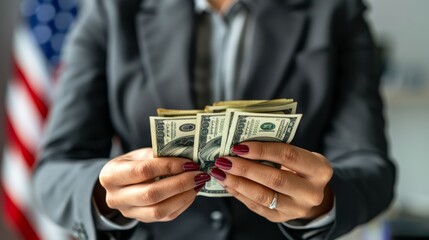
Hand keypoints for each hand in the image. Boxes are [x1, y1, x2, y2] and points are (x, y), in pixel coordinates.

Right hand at [97, 148, 210, 222]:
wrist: (118, 184)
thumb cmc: (131, 165)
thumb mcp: (138, 155)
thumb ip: (158, 156)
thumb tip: (186, 158)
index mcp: (111, 175)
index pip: (143, 171)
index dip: (168, 166)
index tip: (188, 162)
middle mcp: (116, 197)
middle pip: (151, 194)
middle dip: (180, 183)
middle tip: (198, 174)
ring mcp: (128, 212)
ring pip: (159, 210)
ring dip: (184, 196)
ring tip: (197, 183)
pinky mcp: (142, 219)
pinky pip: (165, 216)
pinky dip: (182, 203)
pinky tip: (191, 192)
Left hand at [210, 142, 333, 222]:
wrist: (310, 193)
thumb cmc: (300, 167)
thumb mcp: (298, 155)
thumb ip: (276, 150)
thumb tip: (241, 145)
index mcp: (319, 169)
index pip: (287, 155)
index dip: (261, 150)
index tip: (239, 146)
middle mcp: (311, 192)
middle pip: (275, 179)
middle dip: (245, 169)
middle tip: (225, 161)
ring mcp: (297, 208)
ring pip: (263, 196)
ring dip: (238, 183)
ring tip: (221, 173)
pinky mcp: (282, 217)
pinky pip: (257, 206)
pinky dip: (239, 194)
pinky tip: (227, 183)